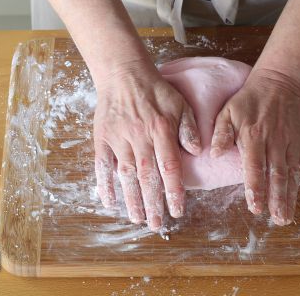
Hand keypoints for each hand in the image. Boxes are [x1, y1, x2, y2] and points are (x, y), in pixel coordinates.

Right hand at [93, 61, 201, 230]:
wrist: (123, 73)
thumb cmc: (155, 89)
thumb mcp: (180, 103)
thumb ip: (188, 127)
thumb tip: (197, 151)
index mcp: (161, 130)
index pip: (169, 168)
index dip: (174, 192)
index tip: (177, 211)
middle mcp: (140, 138)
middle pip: (147, 177)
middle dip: (153, 204)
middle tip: (157, 225)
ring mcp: (119, 139)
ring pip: (126, 175)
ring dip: (131, 199)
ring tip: (137, 219)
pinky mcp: (102, 138)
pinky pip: (103, 165)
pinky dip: (105, 184)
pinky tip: (109, 201)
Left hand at [210, 67, 299, 225]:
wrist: (279, 82)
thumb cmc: (249, 100)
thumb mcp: (228, 111)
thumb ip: (221, 134)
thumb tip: (215, 155)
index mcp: (254, 136)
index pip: (255, 166)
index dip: (256, 188)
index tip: (255, 207)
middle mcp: (276, 143)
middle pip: (277, 175)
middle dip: (276, 199)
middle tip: (275, 219)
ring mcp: (293, 145)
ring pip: (293, 176)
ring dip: (291, 198)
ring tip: (286, 218)